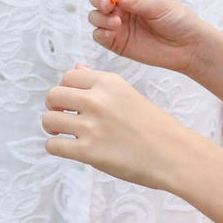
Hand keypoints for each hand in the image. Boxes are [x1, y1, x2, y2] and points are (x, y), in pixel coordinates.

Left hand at [42, 65, 187, 188]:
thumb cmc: (152, 125)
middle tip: (65, 118)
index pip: (67, 76)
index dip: (66, 90)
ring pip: (48, 120)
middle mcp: (97, 100)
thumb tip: (76, 68)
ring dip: (53, 128)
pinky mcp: (89, 152)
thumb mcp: (126, 93)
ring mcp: (92, 126)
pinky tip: (70, 149)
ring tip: (66, 134)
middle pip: (53, 96)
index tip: (73, 103)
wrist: (174, 155)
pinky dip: (57, 148)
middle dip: (55, 107)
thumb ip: (98, 82)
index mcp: (107, 82)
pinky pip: (53, 145)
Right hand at [88, 0, 204, 75]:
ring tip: (117, 23)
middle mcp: (120, 4)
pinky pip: (98, 35)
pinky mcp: (116, 41)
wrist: (187, 47)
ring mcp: (117, 23)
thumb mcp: (158, 5)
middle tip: (109, 6)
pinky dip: (101, 33)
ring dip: (100, 18)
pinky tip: (113, 33)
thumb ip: (135, 0)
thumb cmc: (177, 20)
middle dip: (98, 0)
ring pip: (94, 16)